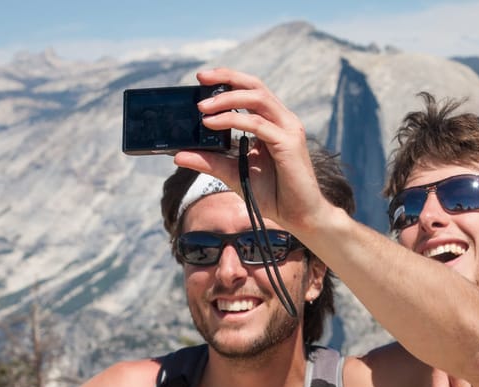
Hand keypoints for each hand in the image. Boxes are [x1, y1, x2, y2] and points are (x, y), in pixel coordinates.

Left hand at [173, 68, 328, 235]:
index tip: (202, 79)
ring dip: (227, 100)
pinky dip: (234, 121)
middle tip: (200, 80)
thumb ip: (209, 162)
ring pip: (257, 99)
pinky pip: (258, 124)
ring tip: (202, 108)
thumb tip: (179, 155)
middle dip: (226, 78)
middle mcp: (283, 121)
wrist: (299, 216)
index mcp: (272, 123)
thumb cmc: (273, 195)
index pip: (250, 91)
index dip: (228, 79)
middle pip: (255, 86)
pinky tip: (213, 124)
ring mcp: (288, 130)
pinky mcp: (289, 144)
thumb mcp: (233, 174)